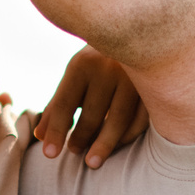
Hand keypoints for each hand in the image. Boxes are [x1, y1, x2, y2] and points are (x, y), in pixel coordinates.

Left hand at [35, 47, 147, 166]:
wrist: (138, 33)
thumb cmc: (99, 62)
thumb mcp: (76, 76)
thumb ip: (58, 104)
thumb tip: (39, 135)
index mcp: (83, 64)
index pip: (64, 103)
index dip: (55, 130)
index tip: (49, 154)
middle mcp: (108, 67)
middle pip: (91, 114)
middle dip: (80, 138)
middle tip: (74, 152)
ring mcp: (134, 77)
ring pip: (118, 120)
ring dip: (104, 145)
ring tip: (91, 161)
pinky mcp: (155, 86)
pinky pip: (141, 119)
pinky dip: (128, 135)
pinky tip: (119, 144)